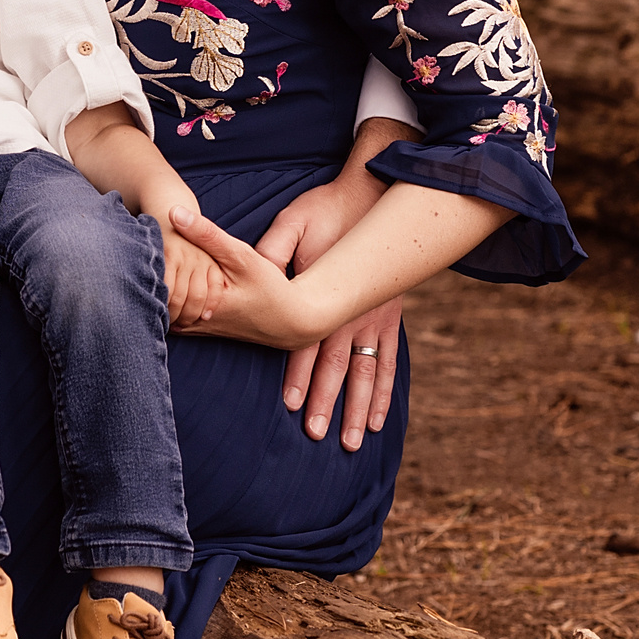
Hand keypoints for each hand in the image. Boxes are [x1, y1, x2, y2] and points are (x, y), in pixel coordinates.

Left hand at [164, 208, 327, 353]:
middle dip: (151, 271)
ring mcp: (191, 328)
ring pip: (161, 304)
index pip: (156, 283)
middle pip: (154, 295)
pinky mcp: (196, 329)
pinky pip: (171, 311)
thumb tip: (175, 213)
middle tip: (147, 246)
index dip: (149, 258)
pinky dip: (170, 294)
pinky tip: (173, 276)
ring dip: (160, 283)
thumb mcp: (241, 257)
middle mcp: (188, 322)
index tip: (148, 239)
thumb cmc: (268, 288)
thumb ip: (207, 235)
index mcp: (195, 305)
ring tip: (156, 259)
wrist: (288, 321)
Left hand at [256, 163, 398, 450]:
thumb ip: (271, 248)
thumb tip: (249, 266)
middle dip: (327, 401)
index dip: (300, 373)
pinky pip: (388, 362)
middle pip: (339, 364)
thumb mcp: (294, 222)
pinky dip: (383, 393)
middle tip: (317, 434)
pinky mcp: (389, 318)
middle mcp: (354, 312)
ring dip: (358, 408)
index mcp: (328, 292)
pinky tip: (377, 421)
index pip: (310, 339)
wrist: (372, 196)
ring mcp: (376, 317)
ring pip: (367, 372)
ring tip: (349, 442)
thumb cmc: (326, 209)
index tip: (291, 404)